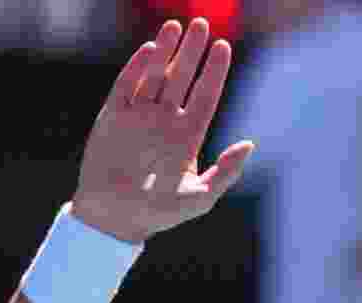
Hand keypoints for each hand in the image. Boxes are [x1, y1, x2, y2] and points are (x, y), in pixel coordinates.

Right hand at [71, 18, 254, 243]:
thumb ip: (225, 173)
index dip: (215, 71)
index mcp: (188, 135)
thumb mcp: (200, 198)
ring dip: (166, 51)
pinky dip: (137, 67)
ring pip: (155, 75)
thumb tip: (249, 144)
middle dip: (193, 51)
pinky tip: (151, 50)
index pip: (206, 95)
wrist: (113, 220)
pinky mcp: (112, 116)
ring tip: (176, 26)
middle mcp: (165, 120)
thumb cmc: (159, 214)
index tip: (224, 47)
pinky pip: (126, 85)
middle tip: (203, 24)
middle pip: (183, 77)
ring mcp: (139, 116)